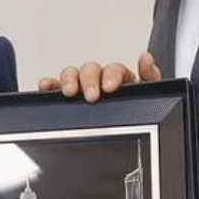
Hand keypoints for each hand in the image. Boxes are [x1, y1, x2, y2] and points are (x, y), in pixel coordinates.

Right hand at [38, 52, 160, 103]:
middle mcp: (99, 81)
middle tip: (92, 96)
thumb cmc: (136, 115)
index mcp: (121, 80)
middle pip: (91, 69)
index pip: (114, 69)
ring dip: (69, 80)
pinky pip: (54, 87)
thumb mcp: (149, 96)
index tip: (111, 87)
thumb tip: (146, 58)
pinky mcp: (64, 98)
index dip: (112, 75)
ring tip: (70, 93)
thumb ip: (151, 77)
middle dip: (90, 81)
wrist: (130, 140)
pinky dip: (49, 84)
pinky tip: (47, 87)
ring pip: (72, 74)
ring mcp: (81, 88)